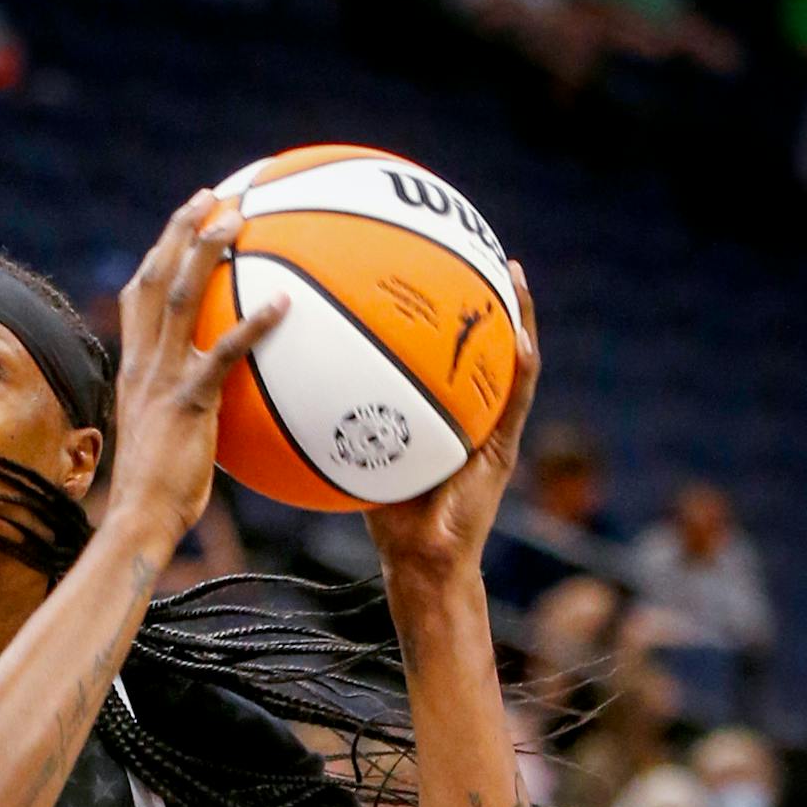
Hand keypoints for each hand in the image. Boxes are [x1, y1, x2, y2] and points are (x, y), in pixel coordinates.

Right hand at [106, 191, 288, 551]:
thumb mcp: (173, 437)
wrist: (141, 519)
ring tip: (238, 218)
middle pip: (155, 278)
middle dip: (180, 230)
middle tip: (212, 196)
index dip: (161, 252)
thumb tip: (230, 400)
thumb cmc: (161, 491)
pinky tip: (284, 305)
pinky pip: (222, 353)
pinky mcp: (188, 401)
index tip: (186, 221)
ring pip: (181, 298)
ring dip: (207, 251)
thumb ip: (195, 406)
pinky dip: (253, 325)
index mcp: (136, 367)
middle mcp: (143, 363)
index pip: (140, 295)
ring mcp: (163, 379)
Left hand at [365, 260, 542, 580]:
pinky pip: (516, 399)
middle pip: (479, 343)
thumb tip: (284, 387)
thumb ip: (334, 422)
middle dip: (479, 295)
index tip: (420, 261)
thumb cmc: (386, 516)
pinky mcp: (504, 449)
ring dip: (516, 316)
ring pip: (511, 359)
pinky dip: (522, 366)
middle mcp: (471, 411)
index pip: (440, 350)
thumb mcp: (356, 457)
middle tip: (473, 244)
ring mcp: (494, 428)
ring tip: (510, 273)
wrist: (421, 562)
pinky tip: (520, 334)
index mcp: (439, 410)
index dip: (435, 309)